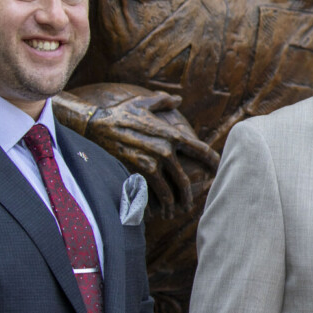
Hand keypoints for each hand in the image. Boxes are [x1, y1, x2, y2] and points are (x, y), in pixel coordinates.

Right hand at [64, 86, 218, 218]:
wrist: (94, 125)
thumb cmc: (120, 113)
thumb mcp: (143, 103)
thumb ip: (163, 101)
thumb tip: (177, 98)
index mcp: (171, 134)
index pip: (200, 150)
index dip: (212, 161)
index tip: (218, 169)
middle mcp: (165, 150)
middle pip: (184, 180)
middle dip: (188, 195)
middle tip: (189, 204)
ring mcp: (151, 163)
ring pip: (169, 192)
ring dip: (172, 205)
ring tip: (172, 212)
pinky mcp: (136, 173)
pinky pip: (150, 195)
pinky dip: (154, 207)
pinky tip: (155, 213)